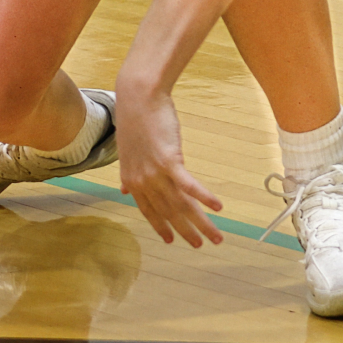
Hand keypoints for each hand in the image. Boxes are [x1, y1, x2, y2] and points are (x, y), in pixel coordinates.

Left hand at [113, 86, 222, 245]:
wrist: (138, 96)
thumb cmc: (135, 120)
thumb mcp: (127, 150)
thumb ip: (128, 172)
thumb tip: (124, 190)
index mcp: (131, 178)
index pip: (147, 210)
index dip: (160, 226)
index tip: (171, 240)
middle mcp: (142, 180)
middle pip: (168, 212)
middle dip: (186, 231)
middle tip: (201, 246)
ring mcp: (155, 172)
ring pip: (181, 205)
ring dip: (201, 223)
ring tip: (217, 236)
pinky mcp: (168, 160)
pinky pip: (189, 185)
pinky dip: (204, 198)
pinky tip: (218, 208)